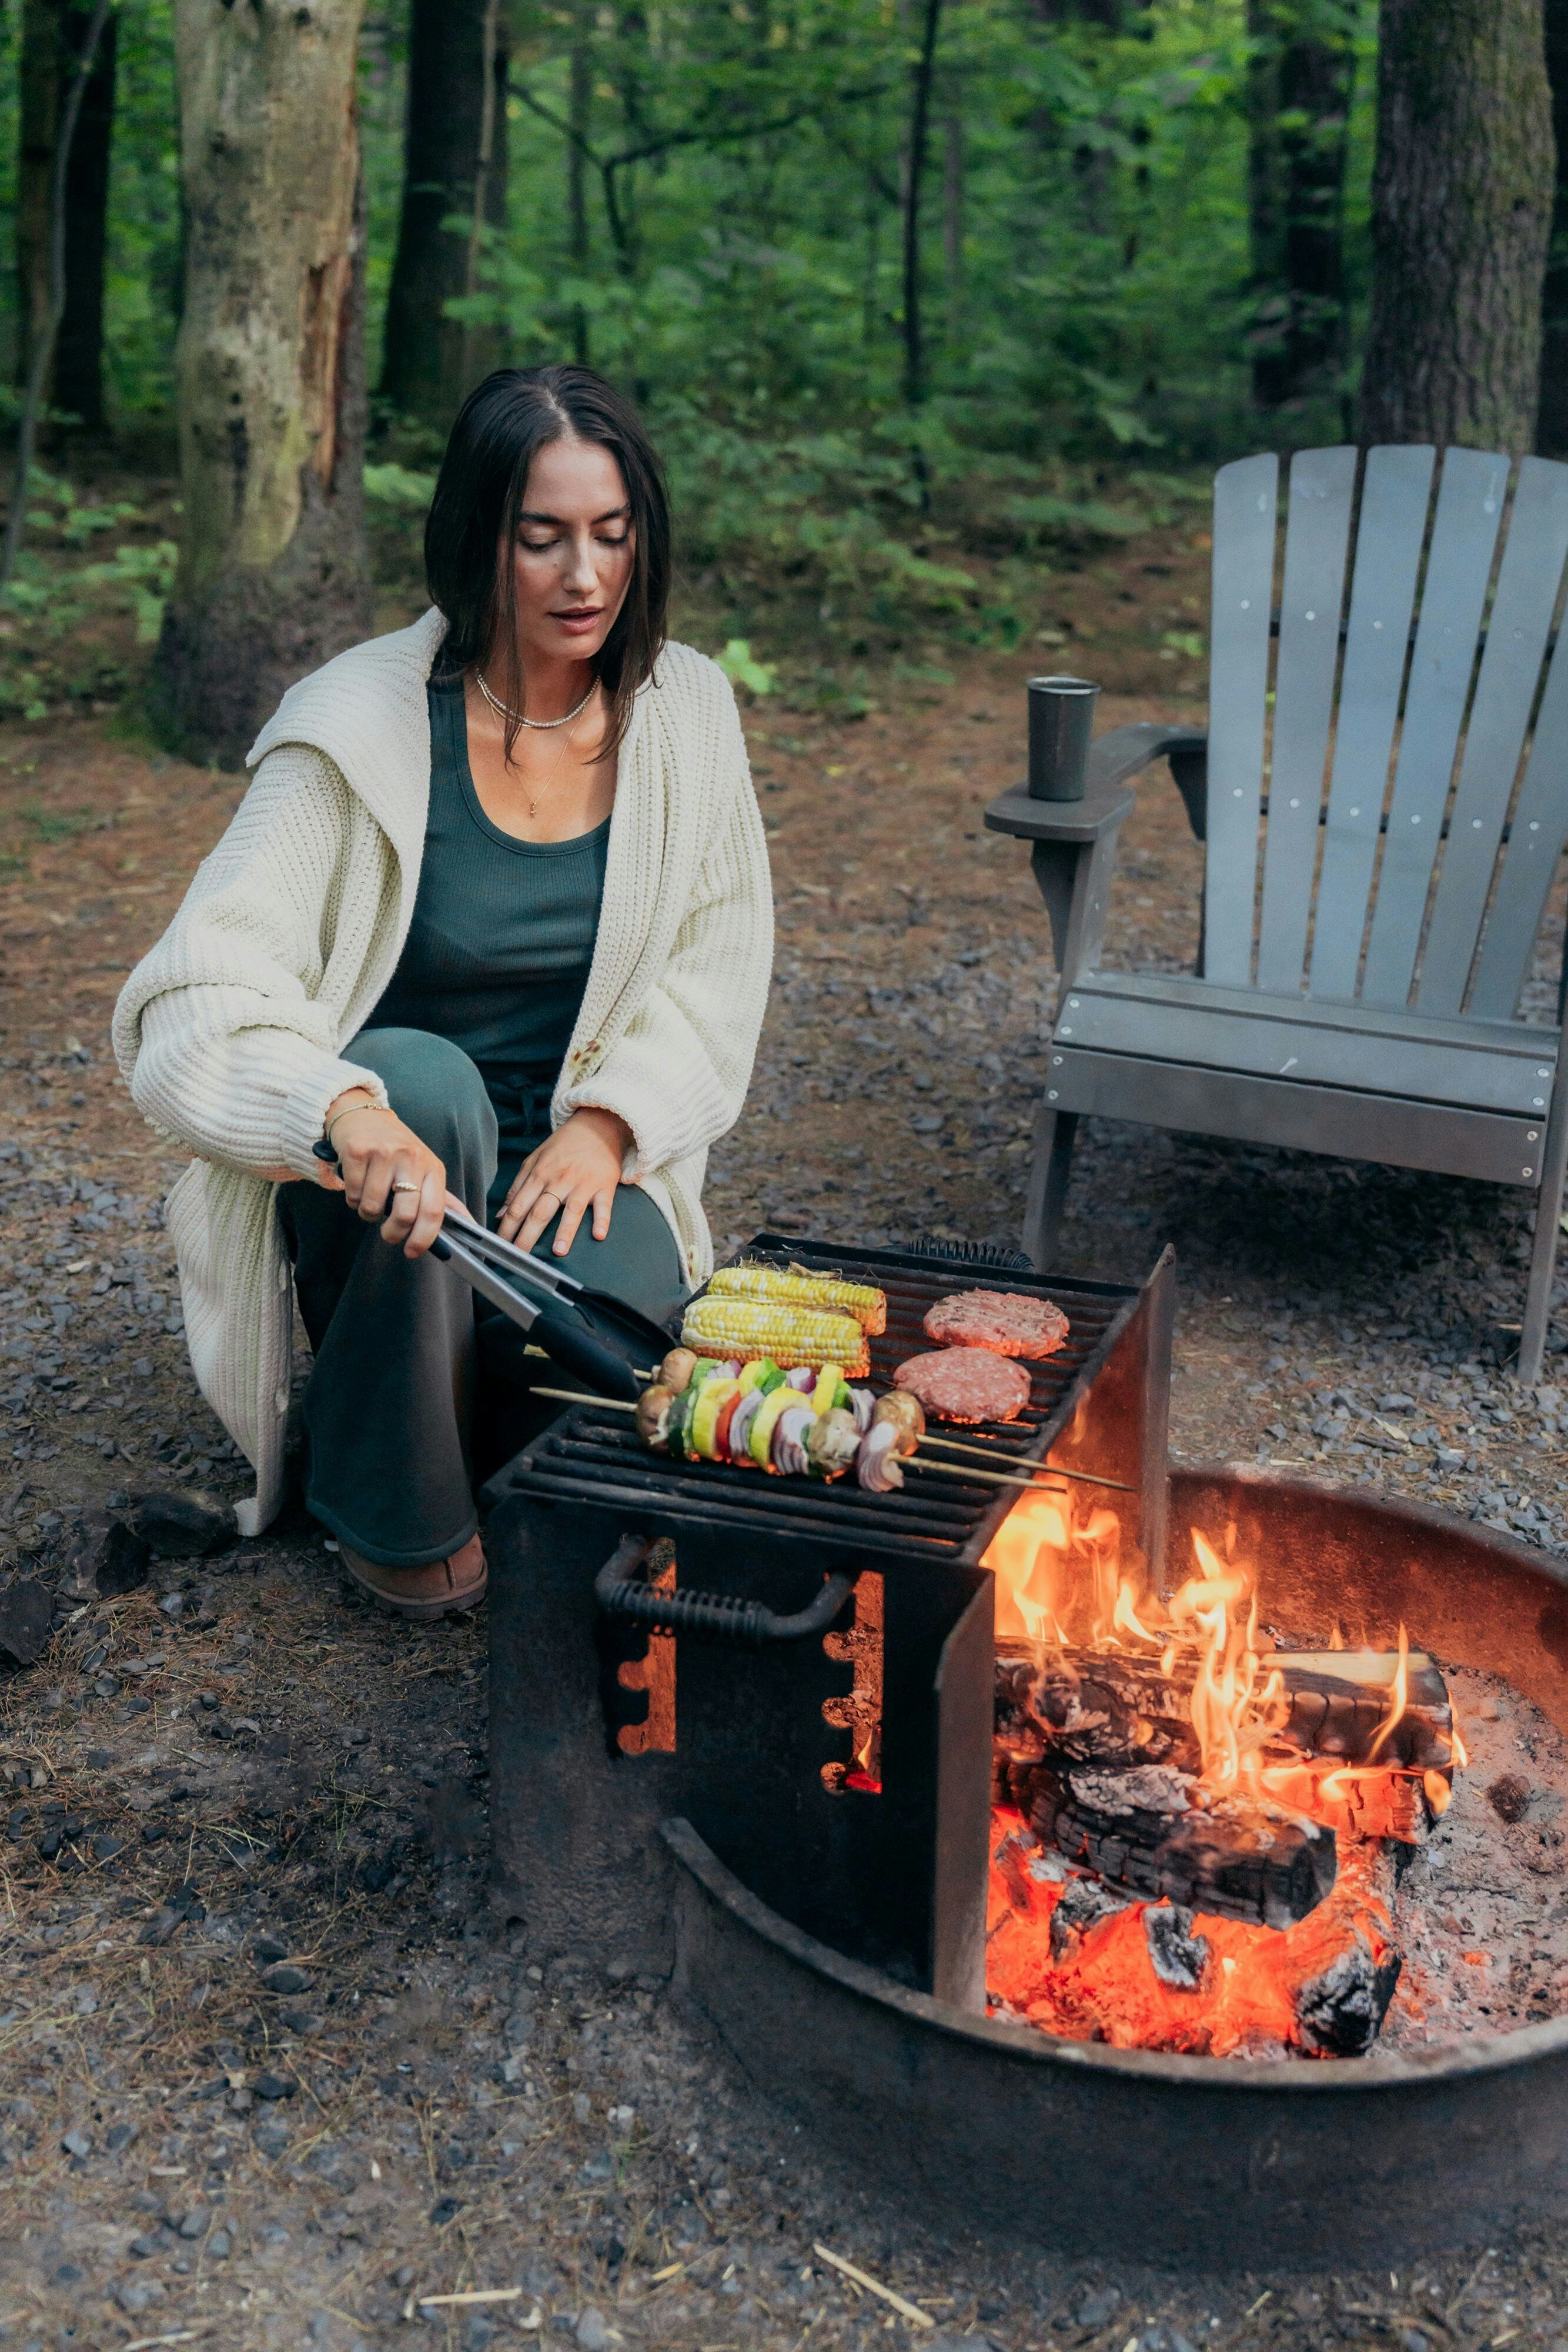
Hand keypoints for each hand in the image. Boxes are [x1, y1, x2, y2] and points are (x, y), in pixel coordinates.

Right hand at [320, 1096, 447, 1257]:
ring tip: (371, 1198)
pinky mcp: (357, 1152)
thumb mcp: (425, 1168)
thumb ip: (442, 1198)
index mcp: (433, 1167)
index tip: (413, 1252)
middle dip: (393, 1234)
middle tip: (389, 1234)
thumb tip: (469, 1225)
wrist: (363, 1115)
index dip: (423, 1238)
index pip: (434, 1211)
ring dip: (368, 1214)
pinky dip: (352, 1199)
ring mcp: (384, 1153)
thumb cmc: (397, 1148)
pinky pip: (352, 1195)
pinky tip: (358, 1184)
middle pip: (405, 1215)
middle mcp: (412, 1158)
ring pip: (372, 1208)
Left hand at [499, 1107, 631, 1256]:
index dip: (508, 1227)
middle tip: (519, 1258)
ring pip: (572, 1210)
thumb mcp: (535, 1160)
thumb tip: (501, 1214)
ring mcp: (583, 1183)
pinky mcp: (604, 1185)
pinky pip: (604, 1205)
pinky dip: (602, 1220)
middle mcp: (559, 1180)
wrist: (597, 1125)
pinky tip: (598, 1235)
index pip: (519, 1206)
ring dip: (565, 1231)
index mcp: (539, 1174)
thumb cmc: (564, 1145)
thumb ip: (517, 1187)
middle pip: (540, 1212)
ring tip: (558, 1251)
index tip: (499, 1246)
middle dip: (527, 1237)